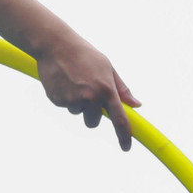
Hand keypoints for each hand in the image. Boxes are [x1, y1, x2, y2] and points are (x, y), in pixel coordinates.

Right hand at [34, 32, 140, 150]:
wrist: (56, 45)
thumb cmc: (85, 55)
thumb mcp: (108, 67)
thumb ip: (122, 89)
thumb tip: (136, 105)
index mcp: (106, 89)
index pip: (119, 119)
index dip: (124, 136)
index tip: (126, 147)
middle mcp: (91, 97)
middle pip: (93, 122)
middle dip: (91, 113)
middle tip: (86, 92)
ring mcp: (73, 100)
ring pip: (78, 113)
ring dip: (76, 103)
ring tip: (73, 81)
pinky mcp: (58, 100)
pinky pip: (64, 106)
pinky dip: (64, 97)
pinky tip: (63, 81)